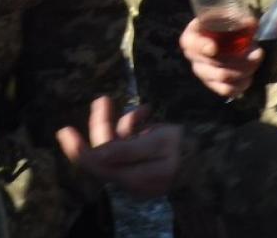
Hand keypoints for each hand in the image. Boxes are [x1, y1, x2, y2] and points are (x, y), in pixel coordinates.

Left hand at [55, 96, 180, 198]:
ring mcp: (137, 169)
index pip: (96, 166)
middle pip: (104, 150)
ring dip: (119, 122)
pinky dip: (134, 126)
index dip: (78, 149)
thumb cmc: (186, 149)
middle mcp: (131, 177)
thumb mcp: (157, 144)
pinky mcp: (144, 161)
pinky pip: (130, 142)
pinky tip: (146, 112)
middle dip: (102, 124)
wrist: (211, 156)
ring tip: (132, 105)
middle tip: (103, 99)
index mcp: (132, 177)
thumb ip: (125, 150)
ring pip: (116, 142)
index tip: (64, 131)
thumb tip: (95, 154)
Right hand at [181, 16, 262, 98]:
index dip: (202, 47)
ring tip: (256, 61)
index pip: (193, 44)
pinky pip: (227, 90)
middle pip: (213, 64)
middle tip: (258, 53)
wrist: (221, 37)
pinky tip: (249, 75)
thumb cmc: (221, 24)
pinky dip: (241, 84)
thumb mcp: (225, 16)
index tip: (214, 48)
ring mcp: (202, 73)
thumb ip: (234, 17)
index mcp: (191, 38)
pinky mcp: (213, 85)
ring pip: (224, 78)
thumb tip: (249, 23)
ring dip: (245, 70)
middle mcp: (193, 58)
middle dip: (240, 61)